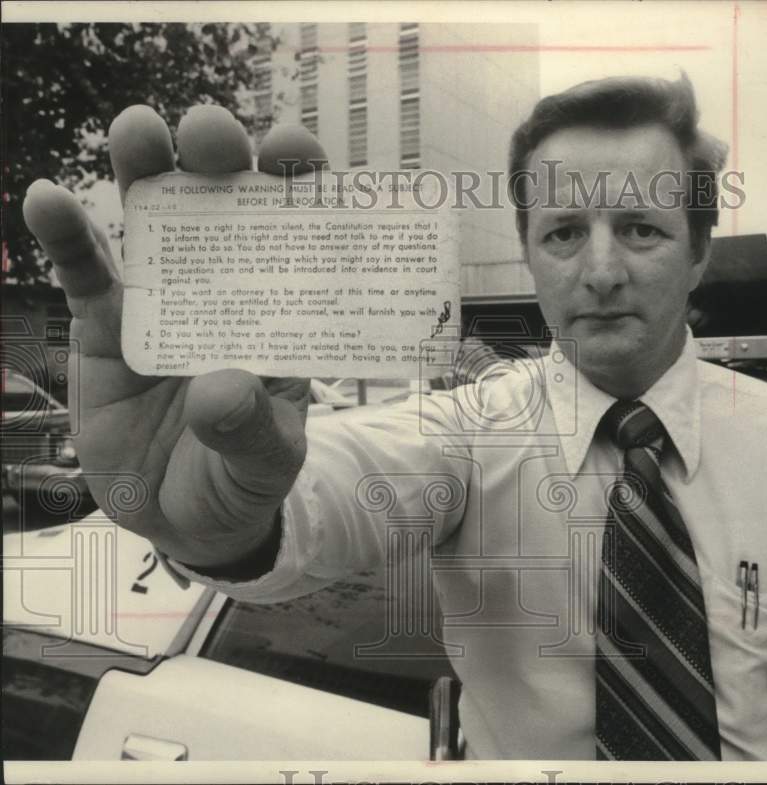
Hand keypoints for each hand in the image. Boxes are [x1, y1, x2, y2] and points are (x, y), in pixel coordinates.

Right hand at [23, 105, 327, 568]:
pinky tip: (47, 199)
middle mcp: (227, 289)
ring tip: (138, 129)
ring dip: (145, 170)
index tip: (293, 152)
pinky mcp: (104, 325)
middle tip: (211, 134)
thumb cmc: (242, 478)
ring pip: (153, 222)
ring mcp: (163, 299)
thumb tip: (222, 390)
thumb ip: (253, 431)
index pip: (301, 231)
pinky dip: (66, 236)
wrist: (182, 517)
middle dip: (220, 159)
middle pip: (225, 206)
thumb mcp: (266, 463)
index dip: (300, 184)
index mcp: (284, 310)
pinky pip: (84, 274)